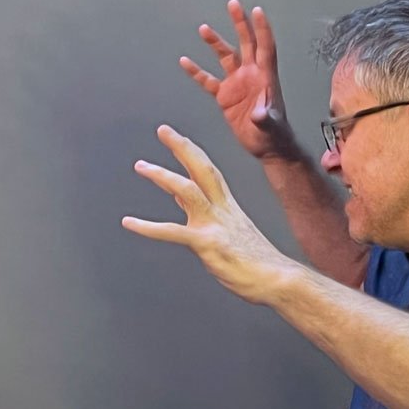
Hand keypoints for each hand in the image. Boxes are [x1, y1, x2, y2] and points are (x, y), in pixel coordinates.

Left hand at [123, 125, 291, 302]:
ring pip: (187, 189)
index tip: (177, 139)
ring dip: (163, 175)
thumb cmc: (258, 263)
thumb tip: (185, 205)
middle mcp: (221, 210)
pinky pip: (173, 232)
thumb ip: (207, 218)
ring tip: (141, 165)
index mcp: (228, 208)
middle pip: (202, 168)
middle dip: (182, 147)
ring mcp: (215, 224)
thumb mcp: (232, 234)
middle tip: (163, 129)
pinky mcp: (208, 243)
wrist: (279, 279)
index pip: (209, 172)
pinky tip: (129, 223)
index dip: (192, 153)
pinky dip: (148, 227)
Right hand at [181, 0, 296, 160]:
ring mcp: (237, 84)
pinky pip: (208, 81)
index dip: (261, 29)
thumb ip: (264, 117)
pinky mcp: (225, 97)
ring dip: (216, 43)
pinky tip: (185, 62)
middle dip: (240, 24)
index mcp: (265, 77)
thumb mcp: (270, 126)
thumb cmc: (274, 134)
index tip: (256, 11)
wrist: (266, 146)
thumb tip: (258, 114)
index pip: (265, 47)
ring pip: (225, 57)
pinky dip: (197, 72)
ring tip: (203, 29)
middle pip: (246, 43)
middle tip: (233, 5)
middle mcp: (251, 75)